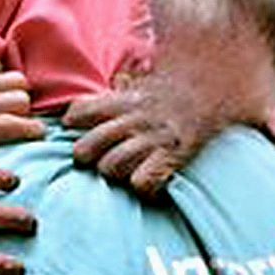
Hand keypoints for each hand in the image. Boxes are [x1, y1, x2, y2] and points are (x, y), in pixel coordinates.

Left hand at [61, 84, 187, 197]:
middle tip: (96, 158)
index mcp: (117, 103)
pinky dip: (142, 185)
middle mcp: (130, 121)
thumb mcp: (130, 88)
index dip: (74, 123)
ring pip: (110, 167)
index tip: (77, 127)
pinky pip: (142, 182)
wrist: (200, 95)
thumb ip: (103, 98)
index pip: (78, 113)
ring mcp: (150, 139)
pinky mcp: (171, 156)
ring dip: (113, 173)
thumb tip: (78, 108)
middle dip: (86, 157)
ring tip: (122, 171)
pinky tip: (146, 181)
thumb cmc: (158, 101)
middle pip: (85, 149)